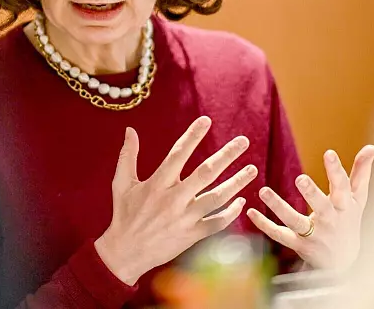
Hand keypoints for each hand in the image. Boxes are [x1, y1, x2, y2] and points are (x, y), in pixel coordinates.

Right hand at [95, 116, 257, 284]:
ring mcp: (184, 218)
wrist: (125, 253)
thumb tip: (130, 130)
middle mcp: (173, 199)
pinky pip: (216, 223)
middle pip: (205, 173)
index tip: (206, 120)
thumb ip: (128, 155)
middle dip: (226, 156)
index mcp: (157, 184)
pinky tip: (241, 201)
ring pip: (217, 197)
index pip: (178, 153)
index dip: (192, 136)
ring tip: (252, 169)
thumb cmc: (124, 215)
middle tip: (243, 141)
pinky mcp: (191, 236)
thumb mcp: (121, 183)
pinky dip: (230, 213)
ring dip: (237, 183)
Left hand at [247, 145, 373, 269]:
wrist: (344, 262)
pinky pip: (280, 235)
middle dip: (312, 194)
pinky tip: (251, 212)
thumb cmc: (348, 220)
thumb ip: (361, 172)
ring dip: (279, 207)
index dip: (336, 171)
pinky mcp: (299, 245)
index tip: (329, 153)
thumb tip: (372, 148)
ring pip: (295, 222)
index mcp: (345, 206)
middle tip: (300, 178)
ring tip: (263, 190)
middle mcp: (330, 221)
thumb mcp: (357, 198)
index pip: (342, 187)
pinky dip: (264, 225)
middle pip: (322, 207)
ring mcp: (314, 235)